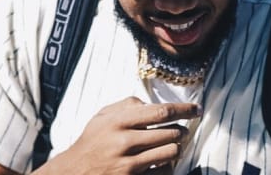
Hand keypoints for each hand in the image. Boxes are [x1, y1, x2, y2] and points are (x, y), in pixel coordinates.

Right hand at [33, 96, 201, 174]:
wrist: (74, 173)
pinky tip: (162, 161)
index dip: (183, 109)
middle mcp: (124, 142)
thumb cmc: (92, 142)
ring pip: (171, 152)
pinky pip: (165, 172)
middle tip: (183, 129)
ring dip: (176, 147)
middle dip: (182, 130)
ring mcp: (129, 165)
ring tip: (172, 144)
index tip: (196, 109)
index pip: (160, 112)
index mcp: (118, 121)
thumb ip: (127, 105)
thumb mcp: (103, 116)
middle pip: (170, 132)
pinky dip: (168, 165)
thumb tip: (151, 103)